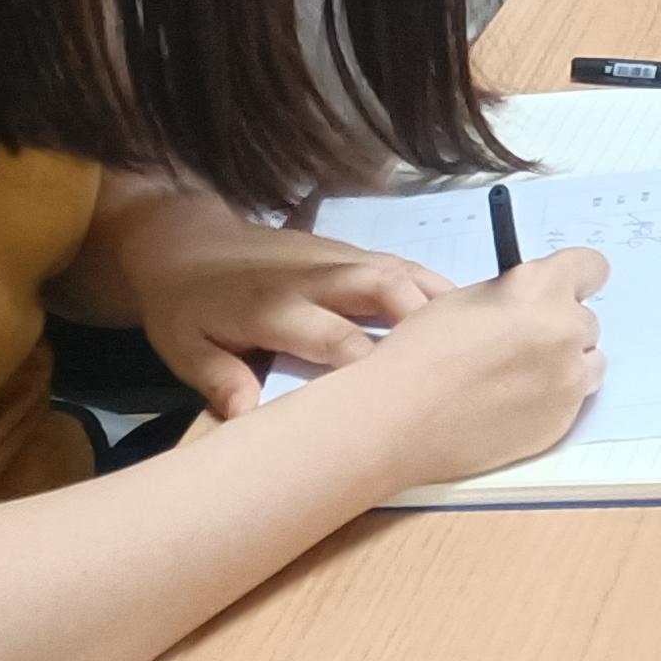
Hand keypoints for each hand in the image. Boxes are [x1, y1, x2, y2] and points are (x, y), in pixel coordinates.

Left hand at [111, 198, 454, 423]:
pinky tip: (456, 311)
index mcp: (272, 306)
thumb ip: (219, 381)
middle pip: (380, 286)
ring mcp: (335, 256)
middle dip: (420, 319)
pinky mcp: (346, 249)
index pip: (331, 334)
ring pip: (397, 270)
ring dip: (436, 299)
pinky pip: (397, 264)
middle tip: (456, 358)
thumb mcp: (185, 350)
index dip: (367, 362)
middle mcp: (314, 275)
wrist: (187, 241)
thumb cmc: (187, 307)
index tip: (398, 396)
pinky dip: (430, 285)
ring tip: (475, 333)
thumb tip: (252, 419)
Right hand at [363, 250, 610, 486]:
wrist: (397, 418)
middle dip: (560, 328)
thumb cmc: (421, 353)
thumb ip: (517, 294)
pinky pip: (573, 402)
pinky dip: (551, 401)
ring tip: (519, 377)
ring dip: (564, 365)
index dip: (576, 278)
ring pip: (588, 363)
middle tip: (522, 343)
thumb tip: (534, 302)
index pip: (592, 267)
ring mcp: (567, 379)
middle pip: (587, 321)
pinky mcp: (561, 422)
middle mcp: (564, 330)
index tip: (565, 290)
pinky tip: (511, 405)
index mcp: (542, 287)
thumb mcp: (470, 298)